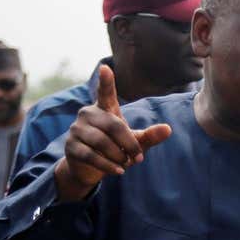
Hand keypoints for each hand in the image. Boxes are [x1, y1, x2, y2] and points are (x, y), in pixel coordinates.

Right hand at [54, 64, 172, 202]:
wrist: (89, 169)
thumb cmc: (115, 149)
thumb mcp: (135, 142)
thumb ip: (150, 136)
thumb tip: (168, 129)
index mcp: (104, 109)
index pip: (106, 92)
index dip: (106, 81)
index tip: (105, 68)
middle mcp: (88, 114)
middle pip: (113, 125)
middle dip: (129, 143)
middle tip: (138, 157)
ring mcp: (77, 129)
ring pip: (100, 141)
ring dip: (118, 155)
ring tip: (126, 163)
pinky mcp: (71, 146)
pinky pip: (91, 155)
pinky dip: (108, 165)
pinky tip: (118, 171)